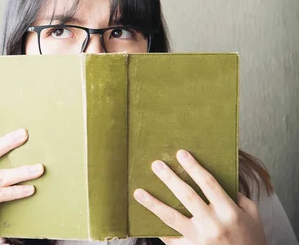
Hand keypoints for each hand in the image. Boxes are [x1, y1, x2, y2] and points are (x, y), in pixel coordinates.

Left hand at [133, 149, 265, 244]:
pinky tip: (144, 219)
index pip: (208, 184)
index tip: (181, 154)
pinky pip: (172, 239)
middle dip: (170, 178)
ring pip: (172, 218)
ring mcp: (201, 239)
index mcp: (229, 212)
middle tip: (156, 164)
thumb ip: (238, 197)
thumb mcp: (253, 216)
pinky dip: (159, 229)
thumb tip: (217, 180)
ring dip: (153, 203)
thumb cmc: (252, 239)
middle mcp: (213, 224)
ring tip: (138, 192)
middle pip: (187, 196)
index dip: (194, 167)